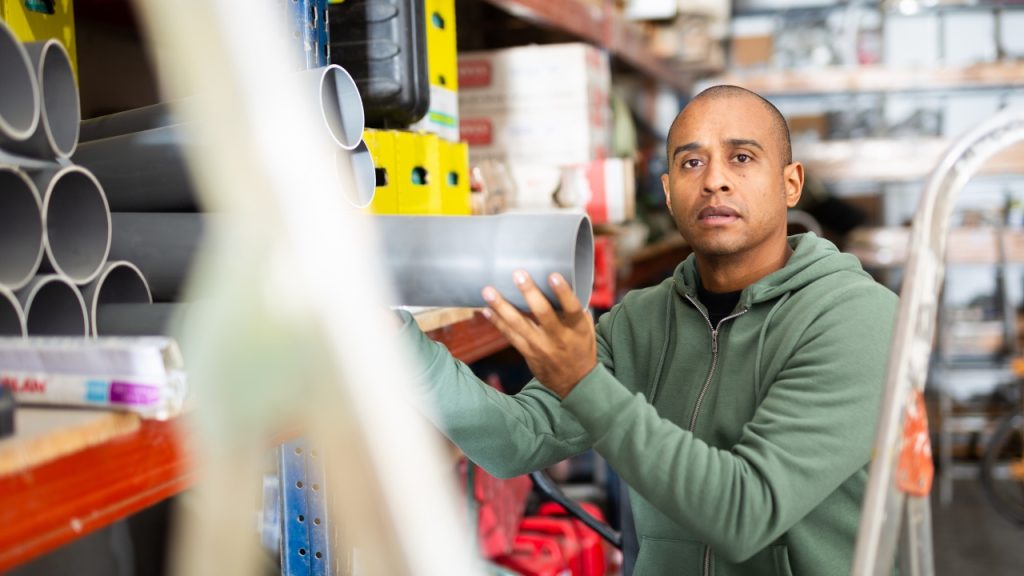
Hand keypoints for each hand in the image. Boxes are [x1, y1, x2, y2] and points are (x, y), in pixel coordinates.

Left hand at [481, 270, 595, 398]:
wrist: (576, 383)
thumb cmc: (581, 347)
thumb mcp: (586, 329)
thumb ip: (575, 308)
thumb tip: (564, 280)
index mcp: (577, 328)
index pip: (572, 308)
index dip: (563, 292)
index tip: (553, 275)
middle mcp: (559, 337)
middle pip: (543, 314)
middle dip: (529, 293)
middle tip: (518, 275)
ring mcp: (542, 346)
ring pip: (520, 325)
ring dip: (502, 307)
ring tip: (488, 291)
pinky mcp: (528, 353)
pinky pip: (510, 336)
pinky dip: (497, 322)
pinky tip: (486, 309)